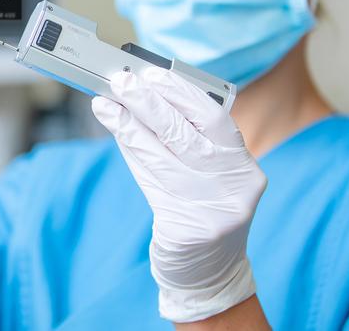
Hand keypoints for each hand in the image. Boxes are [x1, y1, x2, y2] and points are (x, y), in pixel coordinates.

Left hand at [92, 68, 266, 322]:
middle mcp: (235, 187)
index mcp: (244, 168)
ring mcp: (214, 210)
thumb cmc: (200, 211)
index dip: (180, 93)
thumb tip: (137, 97)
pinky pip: (150, 182)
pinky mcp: (188, 230)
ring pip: (162, 156)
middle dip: (148, 102)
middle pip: (186, 134)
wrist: (208, 275)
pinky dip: (130, 152)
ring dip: (128, 125)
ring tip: (104, 103)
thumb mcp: (202, 175)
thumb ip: (177, 140)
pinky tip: (114, 132)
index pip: (214, 119)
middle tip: (121, 81)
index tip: (151, 74)